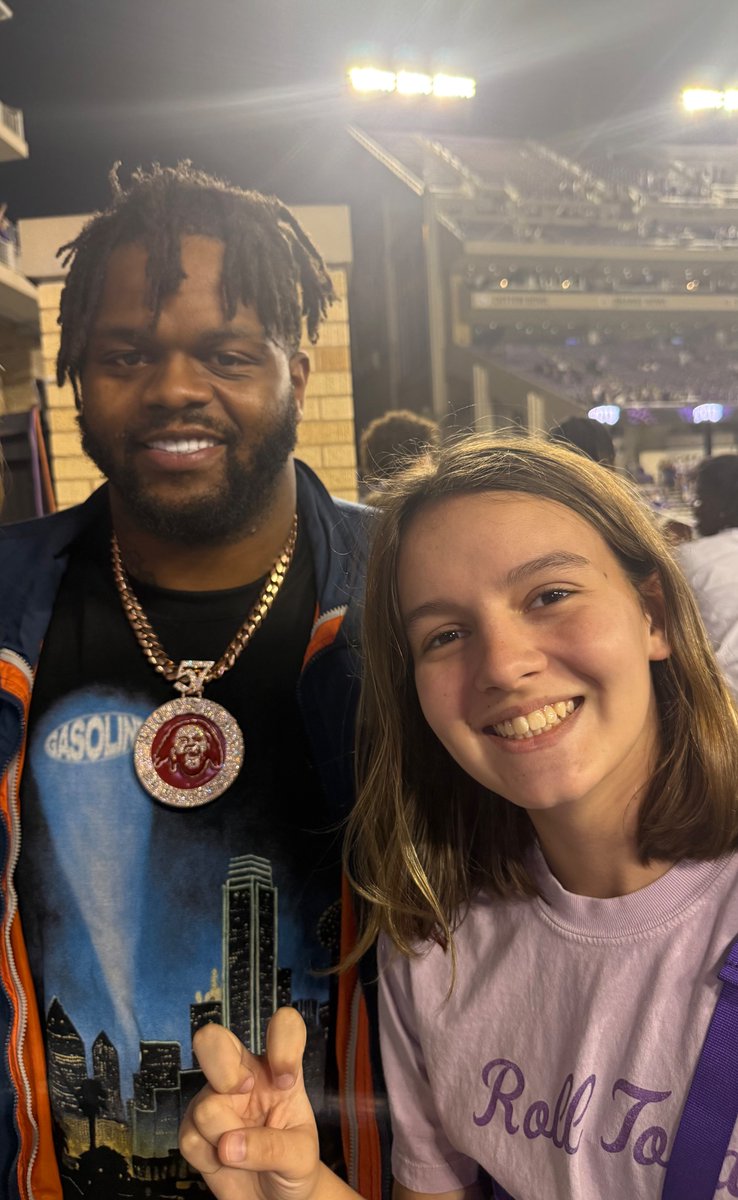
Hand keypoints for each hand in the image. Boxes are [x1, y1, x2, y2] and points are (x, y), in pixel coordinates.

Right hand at [179, 1008, 319, 1199]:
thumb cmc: (292, 1166)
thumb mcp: (301, 1157)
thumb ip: (273, 1147)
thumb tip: (228, 1145)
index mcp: (279, 1070)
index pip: (283, 1028)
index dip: (282, 1042)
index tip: (284, 1081)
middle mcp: (244, 1077)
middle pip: (213, 1040)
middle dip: (222, 1067)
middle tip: (243, 1090)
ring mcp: (215, 1099)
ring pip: (205, 1107)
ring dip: (225, 1139)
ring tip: (242, 1152)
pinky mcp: (193, 1129)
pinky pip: (190, 1139)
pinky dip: (208, 1159)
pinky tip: (223, 1161)